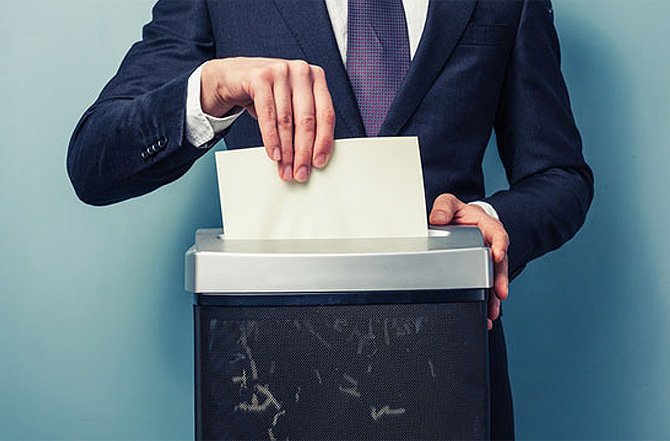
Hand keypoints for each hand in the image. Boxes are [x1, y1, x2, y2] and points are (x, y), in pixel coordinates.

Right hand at [201, 57, 335, 182]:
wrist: (236, 76)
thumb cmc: (270, 93)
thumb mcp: (292, 103)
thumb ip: (304, 121)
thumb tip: (310, 157)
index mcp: (316, 77)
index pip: (326, 114)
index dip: (323, 142)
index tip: (319, 162)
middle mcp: (301, 71)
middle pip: (306, 120)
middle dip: (303, 152)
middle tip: (300, 172)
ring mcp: (280, 71)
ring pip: (286, 120)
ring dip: (286, 150)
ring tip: (285, 168)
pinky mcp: (260, 77)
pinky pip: (267, 115)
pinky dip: (271, 138)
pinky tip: (274, 154)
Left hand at [429, 194, 508, 330]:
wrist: (460, 221)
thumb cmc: (458, 214)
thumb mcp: (450, 204)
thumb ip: (444, 207)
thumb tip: (438, 217)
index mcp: (488, 227)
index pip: (498, 235)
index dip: (499, 245)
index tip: (497, 254)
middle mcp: (491, 246)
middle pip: (500, 263)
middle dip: (500, 279)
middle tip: (500, 293)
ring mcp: (488, 261)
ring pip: (495, 279)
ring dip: (495, 296)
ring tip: (493, 311)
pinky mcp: (482, 272)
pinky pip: (486, 287)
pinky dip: (487, 301)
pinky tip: (486, 314)